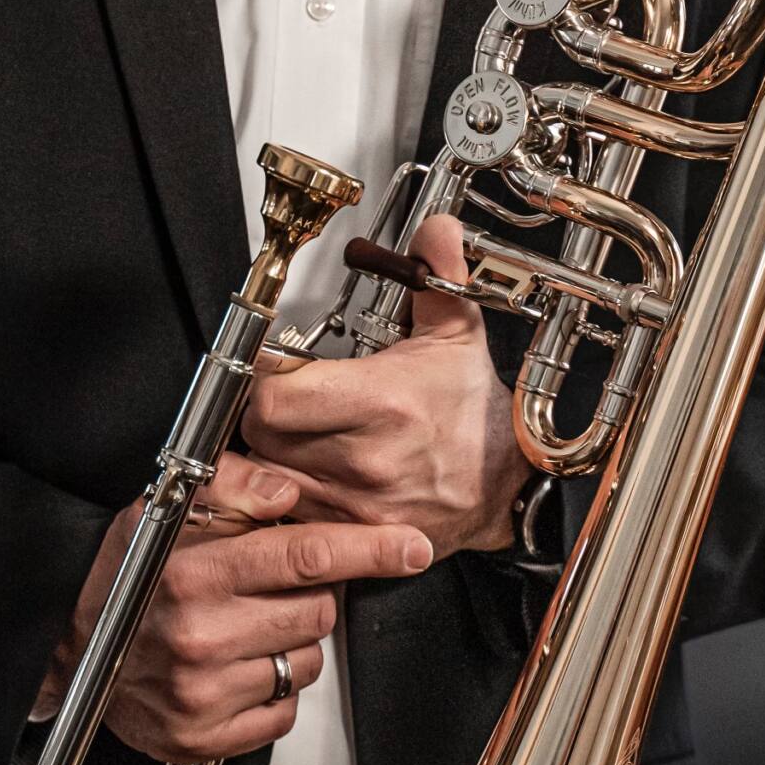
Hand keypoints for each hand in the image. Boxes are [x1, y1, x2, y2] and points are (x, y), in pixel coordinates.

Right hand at [34, 451, 431, 764]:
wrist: (68, 654)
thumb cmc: (122, 579)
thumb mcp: (160, 510)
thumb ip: (227, 486)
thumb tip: (284, 492)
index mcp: (192, 573)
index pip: (307, 556)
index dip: (369, 549)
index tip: (409, 546)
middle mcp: (200, 636)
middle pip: (318, 610)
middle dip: (311, 593)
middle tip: (269, 586)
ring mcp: (204, 694)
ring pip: (307, 662)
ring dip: (291, 641)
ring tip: (243, 626)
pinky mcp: (206, 737)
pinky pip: (284, 711)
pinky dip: (273, 689)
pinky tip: (236, 666)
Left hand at [242, 215, 524, 559]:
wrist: (505, 484)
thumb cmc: (473, 410)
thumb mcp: (458, 333)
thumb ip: (438, 275)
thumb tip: (436, 229)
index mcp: (383, 403)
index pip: (274, 397)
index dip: (260, 374)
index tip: (269, 361)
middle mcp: (364, 459)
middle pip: (260, 435)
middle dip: (260, 410)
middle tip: (279, 393)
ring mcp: (354, 503)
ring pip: (268, 476)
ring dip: (268, 453)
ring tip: (293, 431)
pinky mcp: (352, 534)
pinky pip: (289, 514)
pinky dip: (286, 492)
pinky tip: (304, 468)